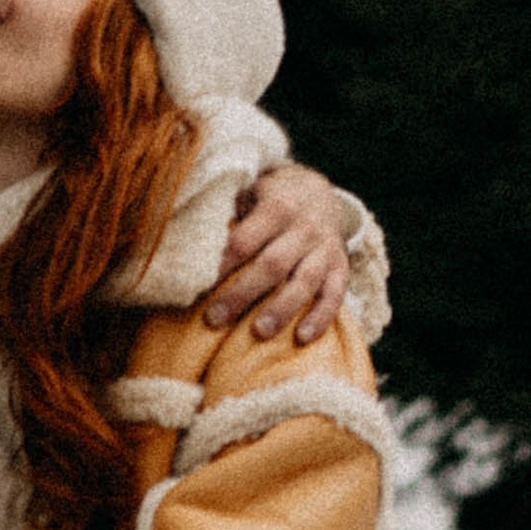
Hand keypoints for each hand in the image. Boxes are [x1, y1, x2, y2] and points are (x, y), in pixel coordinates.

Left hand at [202, 160, 350, 344]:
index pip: (245, 240)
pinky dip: (321, 317)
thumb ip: (229, 215)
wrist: (320, 192)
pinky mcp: (340, 267)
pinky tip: (302, 337)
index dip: (222, 265)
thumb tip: (190, 244)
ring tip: (259, 333)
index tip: (198, 287)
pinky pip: (335, 294)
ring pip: (304, 281)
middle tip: (215, 319)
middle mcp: (304, 228)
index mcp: (277, 207)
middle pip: (272, 264)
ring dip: (281, 309)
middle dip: (242, 293)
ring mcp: (325, 249)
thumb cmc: (272, 199)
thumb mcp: (251, 194)